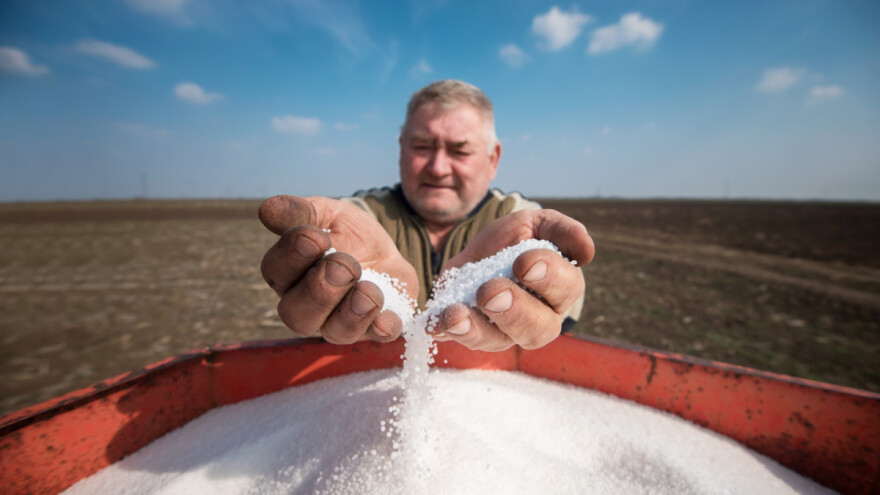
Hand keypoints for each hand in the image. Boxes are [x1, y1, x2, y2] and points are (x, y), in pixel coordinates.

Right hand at [259, 195, 417, 343]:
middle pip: (296, 314)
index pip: (276, 271)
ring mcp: (341, 322)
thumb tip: (267, 209)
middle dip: (320, 290)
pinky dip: (382, 329)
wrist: (385, 248)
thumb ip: (301, 212)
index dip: (292, 255)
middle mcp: (308, 305)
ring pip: (335, 332)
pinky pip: (377, 338)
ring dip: (350, 313)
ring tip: (367, 290)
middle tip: (344, 264)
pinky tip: (386, 318)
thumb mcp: (327, 214)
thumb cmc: (346, 232)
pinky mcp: (375, 327)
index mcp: (289, 273)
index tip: (316, 237)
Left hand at [432, 209, 594, 350]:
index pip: (566, 287)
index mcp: (561, 288)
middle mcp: (540, 318)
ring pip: (499, 341)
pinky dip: (449, 330)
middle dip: (513, 310)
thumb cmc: (515, 240)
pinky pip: (464, 341)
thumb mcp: (536, 224)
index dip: (548, 276)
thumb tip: (586, 251)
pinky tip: (438, 321)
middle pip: (538, 327)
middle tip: (490, 292)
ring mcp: (506, 333)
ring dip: (476, 328)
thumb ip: (561, 230)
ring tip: (457, 314)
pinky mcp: (476, 336)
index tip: (523, 262)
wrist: (476, 252)